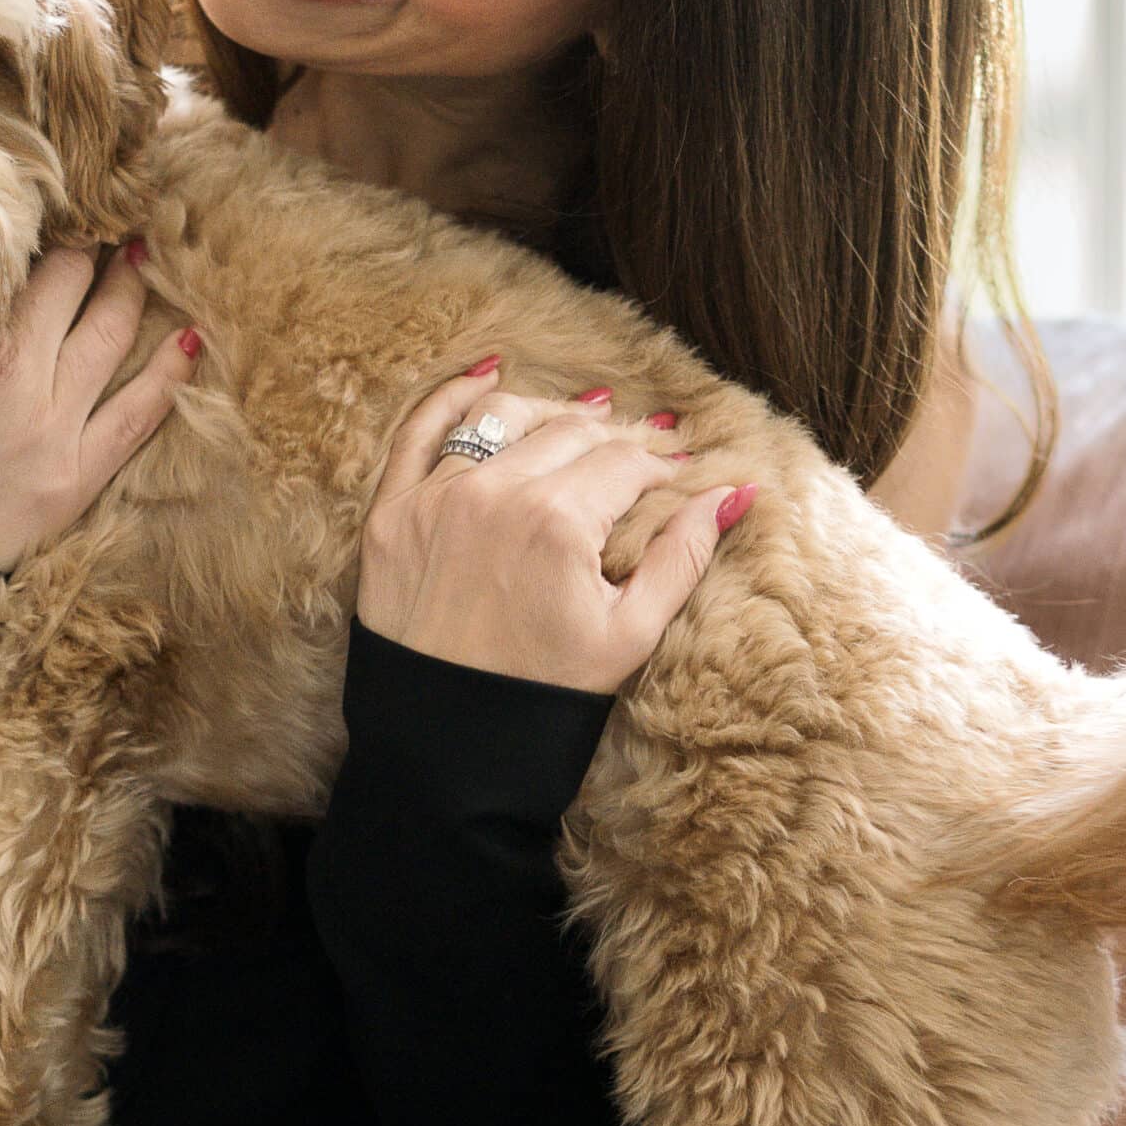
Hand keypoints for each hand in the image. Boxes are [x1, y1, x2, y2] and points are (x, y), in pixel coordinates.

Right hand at [0, 244, 199, 564]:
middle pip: (73, 280)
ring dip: (131, 290)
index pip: (16, 253)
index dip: (37, 229)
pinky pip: (139, 414)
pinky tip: (187, 341)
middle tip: (100, 230)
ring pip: (113, 332)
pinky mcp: (72, 476)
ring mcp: (49, 421)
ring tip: (139, 264)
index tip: (49, 216)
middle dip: (88, 251)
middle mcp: (11, 362)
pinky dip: (169, 374)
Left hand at [358, 362, 751, 694]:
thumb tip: (735, 494)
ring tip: (580, 419)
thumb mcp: (630, 635)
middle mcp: (494, 496)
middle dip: (614, 438)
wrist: (442, 751)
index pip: (625, 462)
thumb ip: (682, 557)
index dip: (661, 463)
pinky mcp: (390, 516)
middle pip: (570, 433)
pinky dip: (453, 396)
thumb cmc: (542, 699)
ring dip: (549, 413)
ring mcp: (435, 501)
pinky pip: (418, 432)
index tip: (678, 470)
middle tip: (638, 450)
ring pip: (504, 420)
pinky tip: (487, 374)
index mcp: (558, 523)